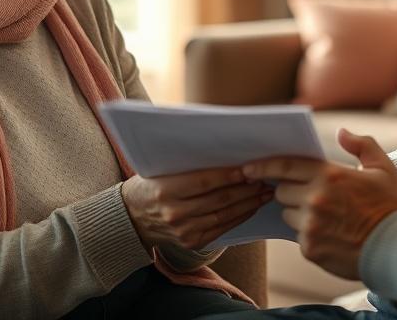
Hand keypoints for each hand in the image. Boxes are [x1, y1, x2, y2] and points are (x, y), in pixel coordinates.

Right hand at [121, 167, 272, 250]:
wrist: (131, 219)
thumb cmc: (150, 185)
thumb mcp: (160, 169)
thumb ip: (187, 164)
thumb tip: (225, 152)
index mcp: (164, 190)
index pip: (203, 182)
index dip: (228, 176)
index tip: (248, 168)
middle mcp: (174, 213)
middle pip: (218, 200)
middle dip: (246, 189)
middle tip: (265, 178)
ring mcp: (183, 231)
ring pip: (223, 215)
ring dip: (248, 204)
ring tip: (265, 192)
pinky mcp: (191, 243)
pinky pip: (221, 229)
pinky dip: (239, 217)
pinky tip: (251, 207)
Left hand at [242, 128, 396, 278]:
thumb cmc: (391, 206)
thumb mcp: (383, 167)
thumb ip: (361, 144)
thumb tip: (341, 132)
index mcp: (328, 175)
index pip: (285, 166)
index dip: (263, 165)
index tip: (248, 167)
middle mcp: (315, 199)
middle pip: (282, 192)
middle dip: (291, 191)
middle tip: (309, 194)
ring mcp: (311, 226)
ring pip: (287, 215)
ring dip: (297, 214)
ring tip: (324, 216)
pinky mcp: (311, 249)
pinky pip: (298, 237)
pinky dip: (308, 235)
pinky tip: (330, 234)